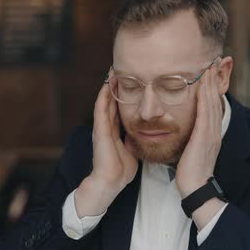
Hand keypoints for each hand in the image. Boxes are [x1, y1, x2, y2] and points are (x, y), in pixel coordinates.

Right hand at [74, 82, 137, 216]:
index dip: (122, 93)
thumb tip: (149, 134)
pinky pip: (101, 109)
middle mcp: (106, 126)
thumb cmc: (120, 170)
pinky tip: (107, 84)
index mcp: (114, 130)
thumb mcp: (132, 149)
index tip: (129, 79)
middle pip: (110, 100)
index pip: (118, 106)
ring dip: (107, 85)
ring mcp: (101, 127)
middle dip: (114, 84)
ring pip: (104, 100)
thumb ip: (136, 139)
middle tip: (119, 67)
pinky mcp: (100, 130)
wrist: (110, 182)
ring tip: (112, 70)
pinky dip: (104, 96)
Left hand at [175, 67, 222, 197]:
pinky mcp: (205, 137)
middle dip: (213, 82)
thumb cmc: (189, 172)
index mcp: (209, 134)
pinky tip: (201, 86)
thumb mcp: (189, 152)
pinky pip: (206, 113)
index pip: (210, 106)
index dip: (210, 89)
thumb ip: (187, 140)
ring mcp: (211, 134)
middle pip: (214, 101)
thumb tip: (178, 133)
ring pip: (211, 104)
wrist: (195, 188)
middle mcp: (213, 131)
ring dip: (210, 84)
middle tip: (212, 63)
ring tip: (208, 68)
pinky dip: (205, 98)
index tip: (206, 74)